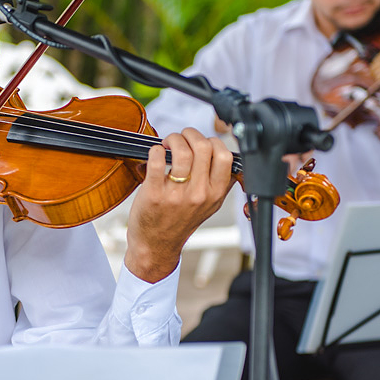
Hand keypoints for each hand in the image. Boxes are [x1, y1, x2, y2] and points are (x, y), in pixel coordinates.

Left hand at [124, 127, 234, 282]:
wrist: (156, 245)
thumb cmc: (179, 222)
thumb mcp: (210, 206)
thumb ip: (220, 183)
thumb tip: (226, 155)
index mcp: (215, 194)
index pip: (225, 155)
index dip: (212, 141)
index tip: (200, 143)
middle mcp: (199, 194)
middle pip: (204, 147)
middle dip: (190, 134)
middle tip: (181, 139)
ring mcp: (177, 195)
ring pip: (182, 151)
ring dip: (173, 139)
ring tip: (167, 144)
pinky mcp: (154, 194)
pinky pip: (157, 160)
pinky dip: (155, 150)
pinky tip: (155, 153)